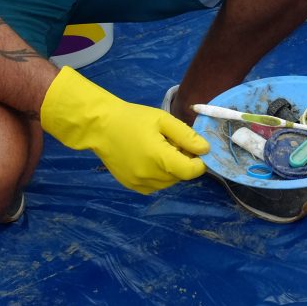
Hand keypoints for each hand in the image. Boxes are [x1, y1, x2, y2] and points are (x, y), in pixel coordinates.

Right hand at [39, 66, 207, 193]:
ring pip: (168, 182)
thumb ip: (186, 136)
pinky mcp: (131, 186)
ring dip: (170, 169)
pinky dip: (158, 175)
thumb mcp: (162, 120)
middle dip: (183, 161)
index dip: (199, 162)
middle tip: (171, 142)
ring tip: (158, 149)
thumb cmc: (133, 119)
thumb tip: (205, 149)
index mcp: (159, 159)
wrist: (100, 126)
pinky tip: (148, 158)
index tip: (195, 149)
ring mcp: (139, 184)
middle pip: (180, 176)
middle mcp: (150, 176)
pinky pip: (154, 185)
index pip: (191, 171)